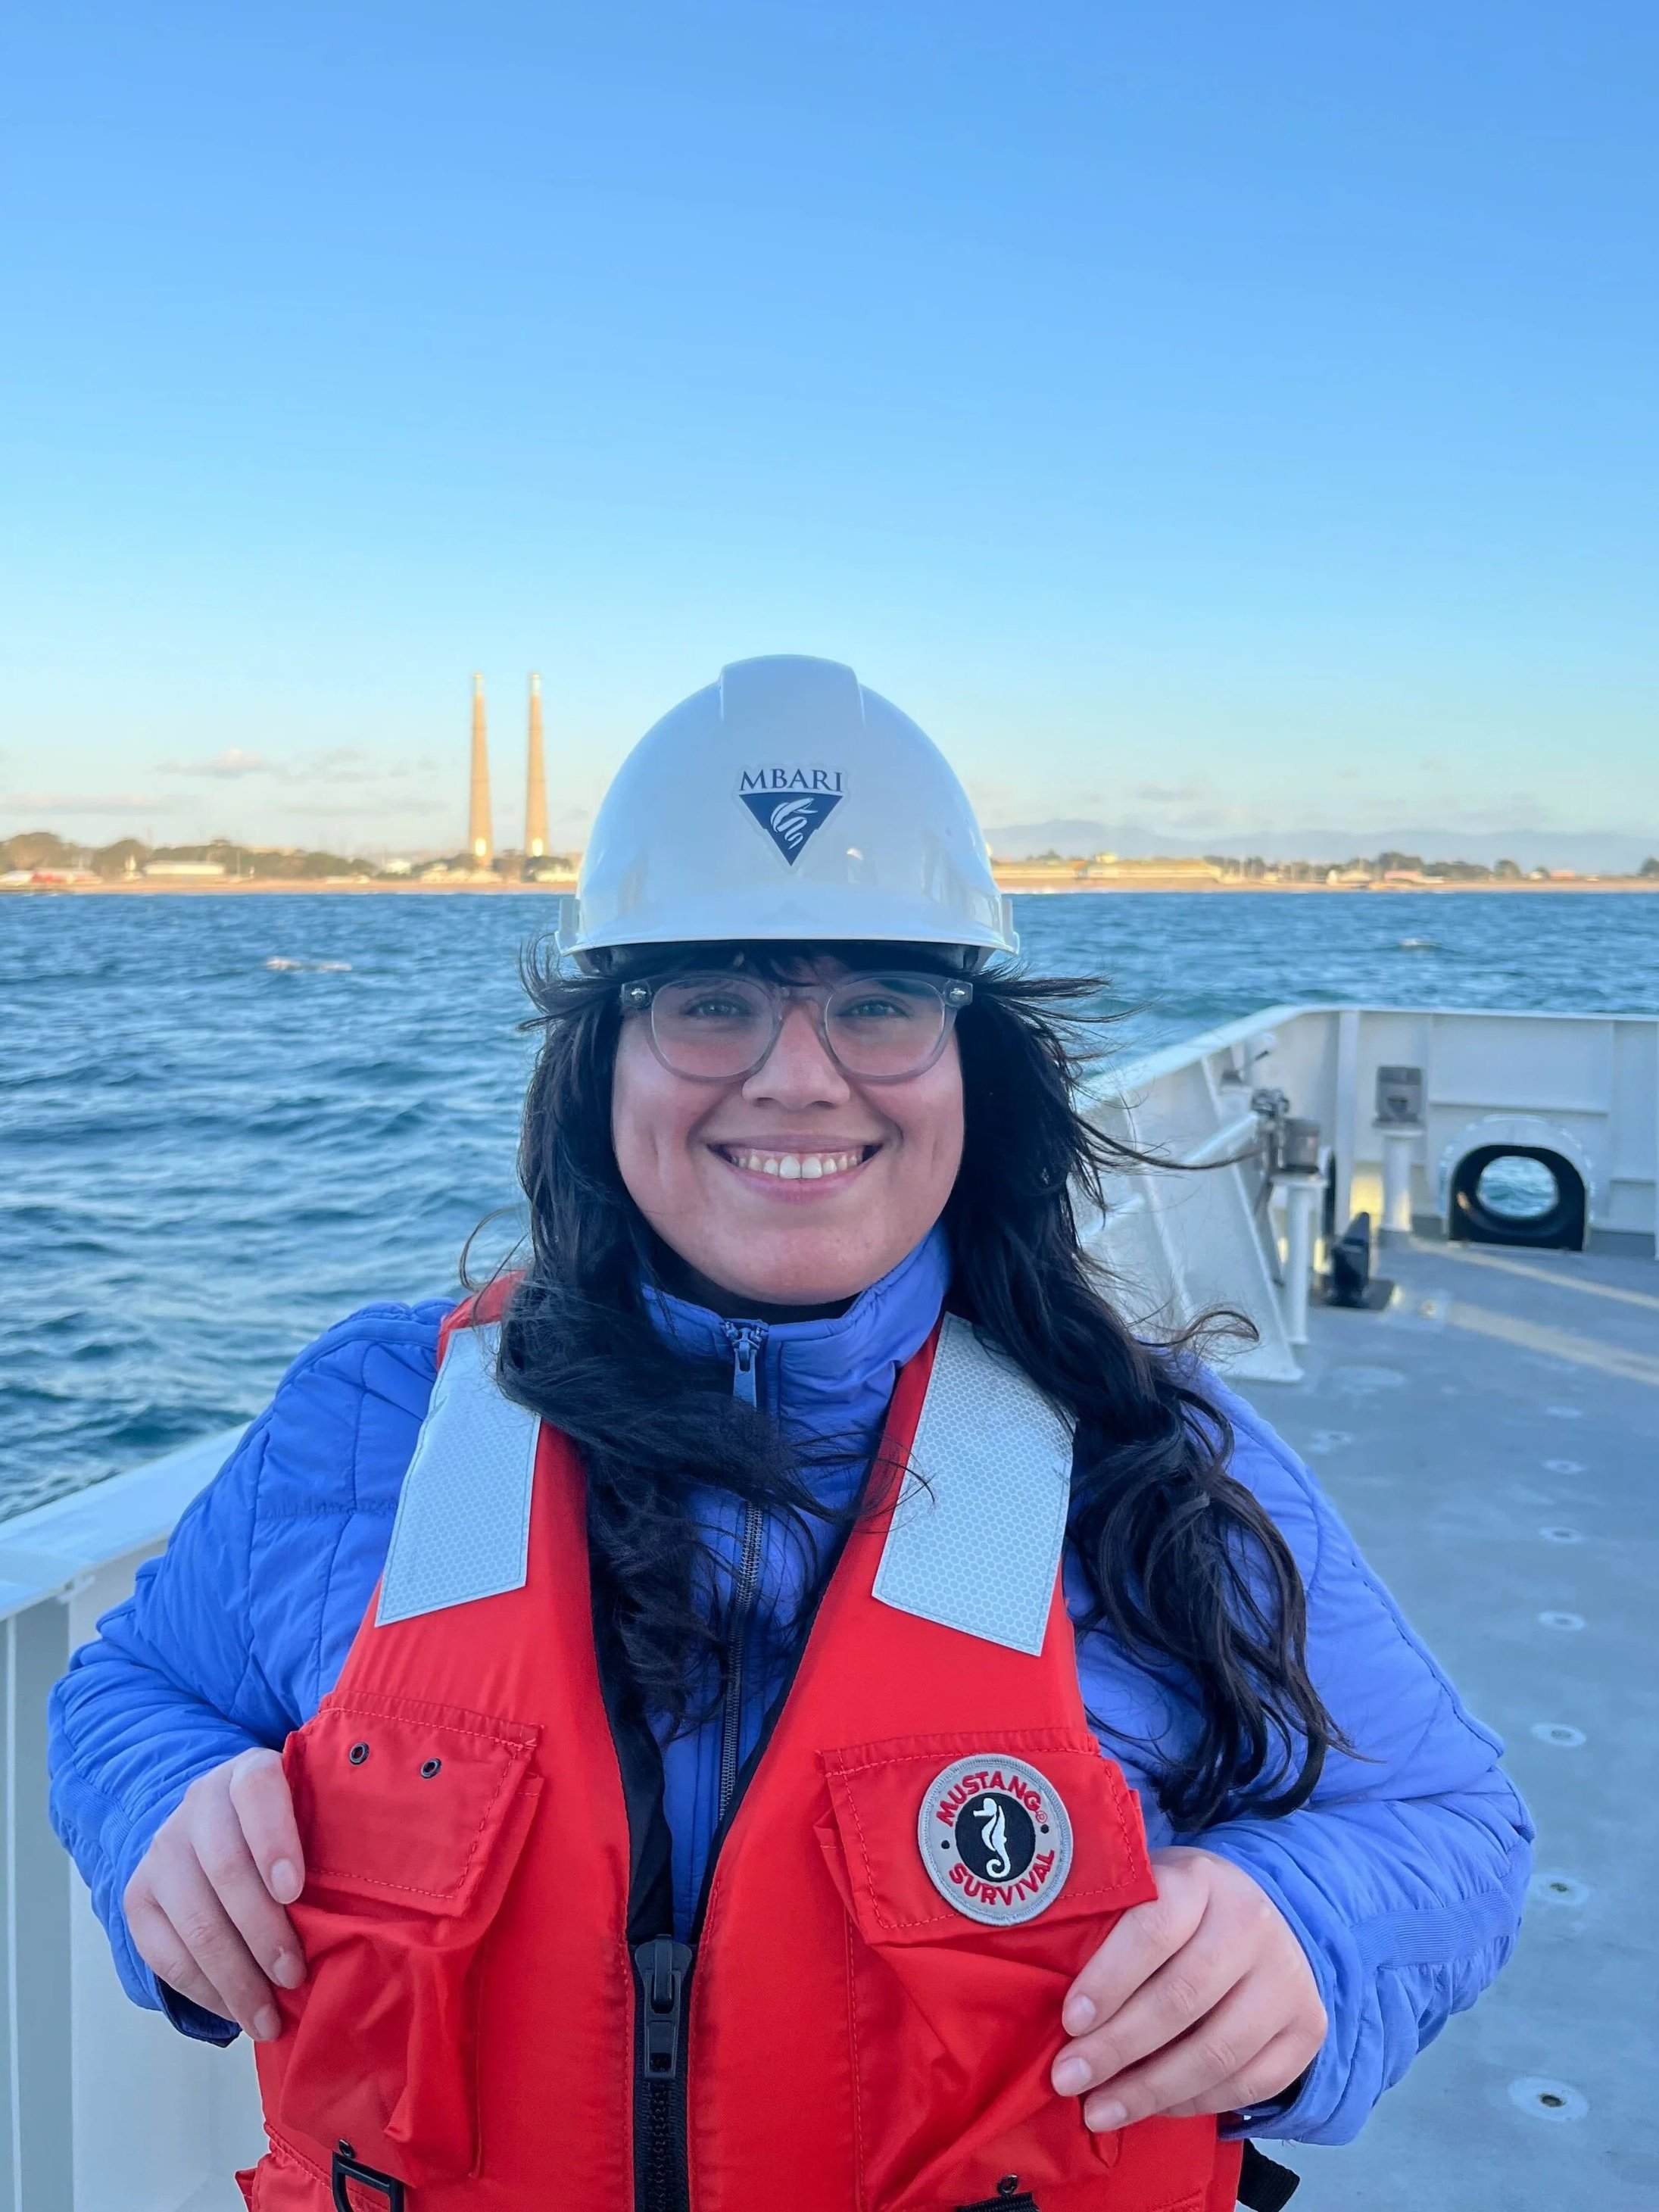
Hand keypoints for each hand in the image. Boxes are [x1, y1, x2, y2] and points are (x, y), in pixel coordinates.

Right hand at [123, 1747, 306, 2040]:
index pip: (258, 1793)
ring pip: (196, 1921)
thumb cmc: (285, 1824)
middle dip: (263, 1932)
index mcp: (248, 1773)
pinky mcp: (138, 1898)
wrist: (212, 1820)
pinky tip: (235, 2012)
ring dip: (235, 1978)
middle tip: (294, 1977)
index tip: (295, 1892)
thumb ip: (333, 1829)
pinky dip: (204, 1991)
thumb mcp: (309, 1806)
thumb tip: (379, 1889)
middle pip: (226, 1870)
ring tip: (268, 2018)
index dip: (275, 1841)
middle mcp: (198, 1805)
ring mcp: (162, 1852)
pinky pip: (166, 1955)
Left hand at [1050, 1845, 1324, 2130]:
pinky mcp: (1307, 2027)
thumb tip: (1043, 1985)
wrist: (1263, 1914)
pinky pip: (1248, 2083)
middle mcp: (1252, 1924)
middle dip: (1117, 2047)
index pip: (1154, 1929)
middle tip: (1067, 2079)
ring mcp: (1287, 1978)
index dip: (1109, 1979)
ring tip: (1099, 2111)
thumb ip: (1106, 1924)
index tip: (1069, 2021)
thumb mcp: (1144, 1890)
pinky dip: (1194, 2103)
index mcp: (1202, 1879)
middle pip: (1181, 1998)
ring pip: (1216, 2051)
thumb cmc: (1178, 1908)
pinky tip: (1152, 2107)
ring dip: (1150, 2090)